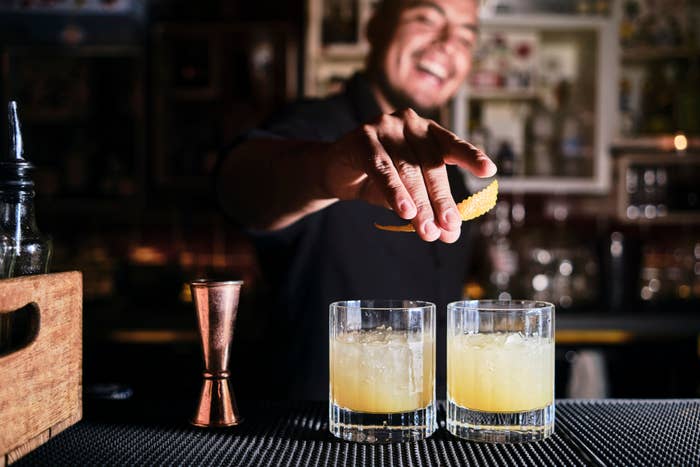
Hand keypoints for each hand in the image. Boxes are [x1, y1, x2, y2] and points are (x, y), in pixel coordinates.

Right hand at [325, 108, 496, 242]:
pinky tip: (404, 211)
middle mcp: (410, 123)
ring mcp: (385, 126)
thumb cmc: (378, 179)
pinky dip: (395, 191)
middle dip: (440, 201)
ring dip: (419, 204)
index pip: (452, 145)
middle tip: (448, 229)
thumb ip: (429, 210)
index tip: (489, 171)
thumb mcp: (408, 195)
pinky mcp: (362, 138)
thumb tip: (450, 234)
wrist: (336, 171)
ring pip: (408, 170)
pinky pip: (382, 168)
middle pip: (431, 166)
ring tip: (426, 231)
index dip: (470, 157)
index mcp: (427, 132)